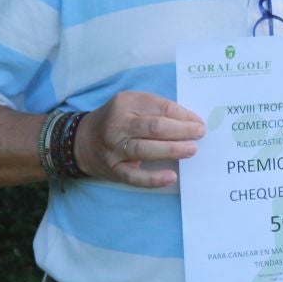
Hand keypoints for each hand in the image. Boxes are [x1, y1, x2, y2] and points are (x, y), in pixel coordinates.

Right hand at [75, 91, 204, 187]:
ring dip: (172, 150)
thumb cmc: (117, 120)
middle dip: (181, 130)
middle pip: (154, 127)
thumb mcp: (132, 105)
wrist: (82, 140)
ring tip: (191, 149)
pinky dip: (153, 178)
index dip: (183, 115)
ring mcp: (114, 149)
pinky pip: (134, 176)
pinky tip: (171, 177)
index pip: (160, 107)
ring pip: (145, 149)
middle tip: (199, 134)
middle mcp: (117, 125)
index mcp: (125, 103)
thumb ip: (156, 109)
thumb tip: (190, 120)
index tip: (199, 122)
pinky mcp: (113, 169)